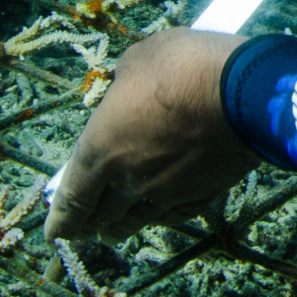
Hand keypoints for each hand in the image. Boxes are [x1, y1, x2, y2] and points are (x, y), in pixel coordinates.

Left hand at [45, 30, 254, 243]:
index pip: (72, 198)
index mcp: (100, 150)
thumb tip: (128, 91)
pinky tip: (159, 216)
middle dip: (89, 224)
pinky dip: (159, 219)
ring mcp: (166, 194)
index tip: (53, 235)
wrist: (243, 93)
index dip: (60, 220)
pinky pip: (172, 217)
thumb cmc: (182, 68)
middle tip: (83, 228)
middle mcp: (128, 181)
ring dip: (120, 227)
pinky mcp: (201, 196)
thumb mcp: (137, 62)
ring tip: (113, 231)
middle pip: (101, 216)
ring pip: (136, 222)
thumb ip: (123, 87)